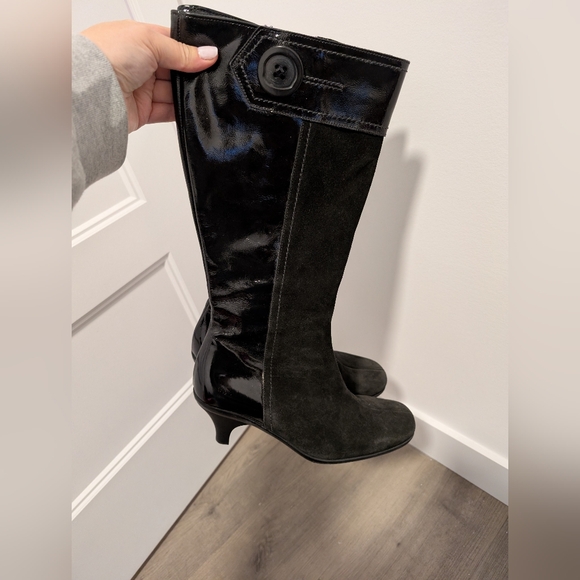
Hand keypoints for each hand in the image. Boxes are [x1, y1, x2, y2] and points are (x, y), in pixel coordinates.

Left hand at [81, 20, 217, 132]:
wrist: (90, 91)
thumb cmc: (107, 56)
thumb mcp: (150, 41)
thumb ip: (182, 51)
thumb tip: (207, 54)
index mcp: (138, 39)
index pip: (171, 44)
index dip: (190, 50)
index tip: (208, 56)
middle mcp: (139, 63)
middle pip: (175, 70)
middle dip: (190, 74)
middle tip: (206, 76)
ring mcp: (141, 88)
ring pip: (173, 92)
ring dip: (186, 94)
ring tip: (198, 92)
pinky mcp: (143, 111)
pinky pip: (168, 112)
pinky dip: (180, 112)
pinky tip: (189, 108)